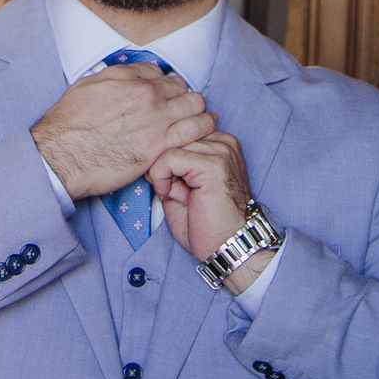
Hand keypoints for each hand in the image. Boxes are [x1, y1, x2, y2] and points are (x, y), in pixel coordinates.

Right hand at [32, 65, 217, 199]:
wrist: (62, 156)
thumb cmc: (66, 126)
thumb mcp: (85, 88)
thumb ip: (110, 80)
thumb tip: (122, 81)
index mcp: (126, 76)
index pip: (159, 73)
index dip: (162, 85)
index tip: (162, 96)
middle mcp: (145, 93)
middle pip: (181, 86)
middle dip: (182, 96)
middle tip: (180, 109)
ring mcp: (156, 118)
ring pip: (195, 104)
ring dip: (197, 110)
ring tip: (198, 119)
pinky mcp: (160, 144)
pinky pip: (196, 129)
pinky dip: (203, 127)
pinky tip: (204, 131)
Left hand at [148, 131, 272, 293]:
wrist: (228, 245)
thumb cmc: (207, 223)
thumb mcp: (184, 185)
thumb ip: (171, 163)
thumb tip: (150, 151)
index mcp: (220, 143)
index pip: (179, 133)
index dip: (169, 161)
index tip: (177, 187)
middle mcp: (224, 142)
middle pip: (173, 138)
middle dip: (165, 168)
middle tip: (178, 194)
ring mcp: (221, 151)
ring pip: (169, 147)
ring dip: (165, 175)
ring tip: (181, 196)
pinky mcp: (212, 164)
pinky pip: (169, 158)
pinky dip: (162, 178)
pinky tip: (174, 196)